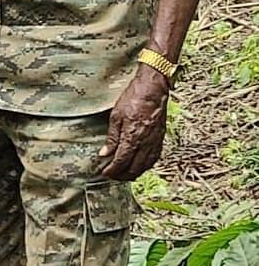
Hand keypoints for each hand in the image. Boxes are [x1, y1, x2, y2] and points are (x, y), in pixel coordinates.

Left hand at [100, 65, 169, 179]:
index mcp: (132, 137)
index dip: (112, 170)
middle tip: (113, 176)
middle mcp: (146, 143)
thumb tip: (104, 154)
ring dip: (134, 173)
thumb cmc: (133, 99)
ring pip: (146, 166)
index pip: (121, 161)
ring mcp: (155, 141)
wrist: (153, 89)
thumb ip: (112, 137)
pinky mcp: (161, 138)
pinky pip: (154, 158)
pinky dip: (145, 166)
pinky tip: (139, 165)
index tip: (105, 173)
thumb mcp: (116, 116)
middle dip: (122, 175)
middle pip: (134, 168)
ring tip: (124, 174)